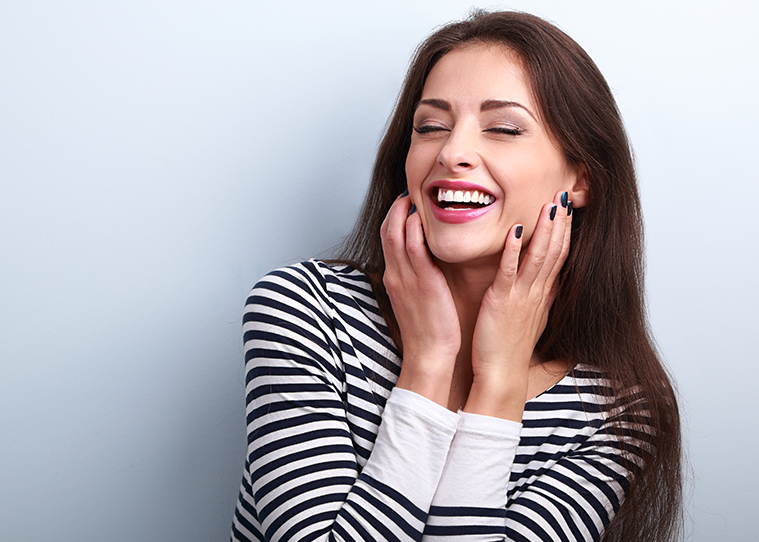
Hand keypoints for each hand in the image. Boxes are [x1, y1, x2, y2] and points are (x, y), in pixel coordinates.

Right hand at [380, 192, 460, 405]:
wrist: (429, 355)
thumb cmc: (428, 331)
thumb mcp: (416, 301)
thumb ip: (417, 280)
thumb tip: (424, 266)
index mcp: (394, 278)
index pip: (388, 239)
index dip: (394, 217)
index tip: (405, 204)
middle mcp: (396, 275)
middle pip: (388, 231)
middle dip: (396, 208)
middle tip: (409, 193)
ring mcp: (406, 277)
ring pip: (396, 234)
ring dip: (403, 211)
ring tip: (415, 197)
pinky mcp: (422, 282)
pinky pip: (414, 247)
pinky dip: (415, 229)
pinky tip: (422, 217)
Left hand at [466, 190, 572, 418]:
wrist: (501, 376)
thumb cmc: (508, 350)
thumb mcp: (531, 320)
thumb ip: (540, 299)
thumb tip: (551, 284)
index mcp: (542, 296)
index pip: (559, 257)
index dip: (565, 232)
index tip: (568, 209)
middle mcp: (536, 293)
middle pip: (555, 251)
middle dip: (560, 223)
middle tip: (565, 194)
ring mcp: (521, 297)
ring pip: (538, 257)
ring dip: (545, 229)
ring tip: (549, 204)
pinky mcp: (502, 302)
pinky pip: (509, 271)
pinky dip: (513, 249)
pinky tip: (515, 229)